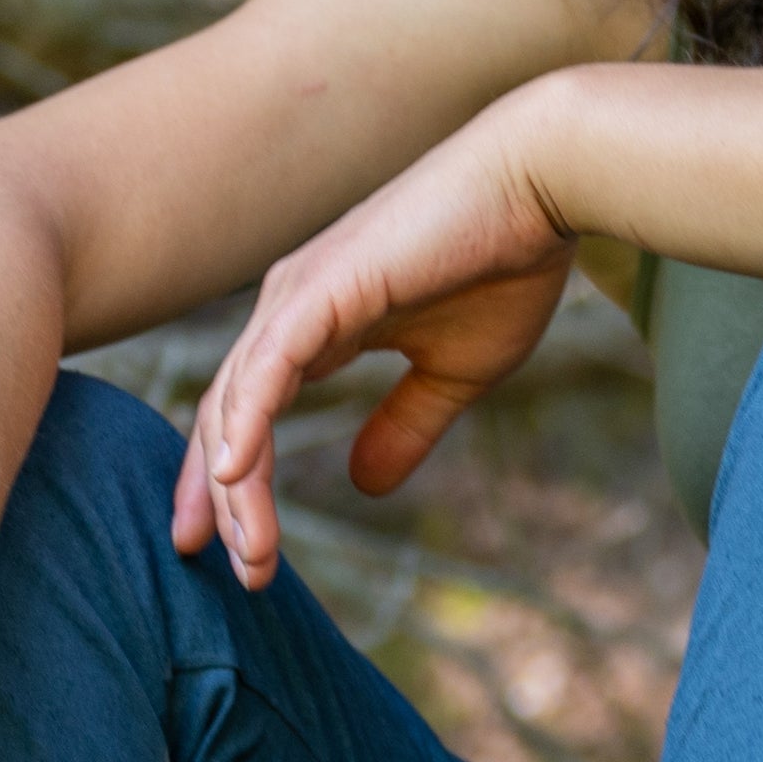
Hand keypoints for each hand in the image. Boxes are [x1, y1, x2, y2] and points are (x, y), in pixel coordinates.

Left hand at [174, 102, 573, 587]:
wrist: (540, 187)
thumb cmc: (505, 266)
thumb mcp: (452, 373)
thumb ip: (402, 426)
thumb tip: (363, 486)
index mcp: (313, 329)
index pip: (247, 415)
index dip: (231, 485)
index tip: (233, 555)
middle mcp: (290, 311)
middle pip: (226, 417)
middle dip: (222, 501)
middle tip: (237, 574)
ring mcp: (299, 297)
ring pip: (239, 403)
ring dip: (236, 483)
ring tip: (247, 552)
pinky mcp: (324, 289)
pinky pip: (268, 367)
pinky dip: (246, 420)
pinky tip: (233, 473)